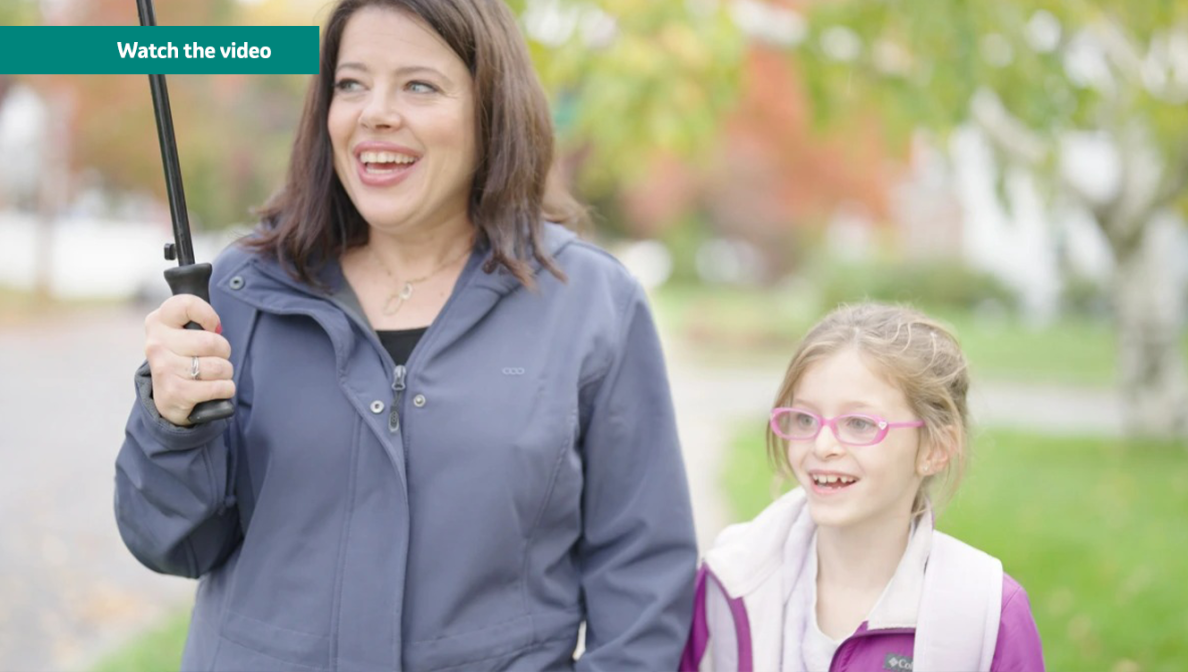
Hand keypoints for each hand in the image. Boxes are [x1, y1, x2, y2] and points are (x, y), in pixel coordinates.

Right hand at [143, 295, 234, 425]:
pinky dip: (226, 388)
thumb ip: (198, 319)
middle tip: (216, 357)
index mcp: (159, 321)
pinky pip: (218, 387)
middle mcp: (156, 343)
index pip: (187, 305)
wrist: (168, 398)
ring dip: (226, 372)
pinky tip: (217, 388)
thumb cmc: (185, 358)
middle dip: (224, 351)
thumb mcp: (184, 333)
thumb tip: (216, 327)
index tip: (213, 327)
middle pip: (211, 341)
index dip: (208, 315)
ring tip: (215, 374)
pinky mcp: (174, 392)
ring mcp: (163, 368)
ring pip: (218, 366)